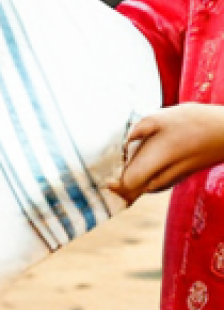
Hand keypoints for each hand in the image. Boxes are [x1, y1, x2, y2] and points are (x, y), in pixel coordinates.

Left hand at [107, 103, 223, 204]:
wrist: (223, 132)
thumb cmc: (191, 122)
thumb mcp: (158, 119)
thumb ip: (136, 132)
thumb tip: (117, 143)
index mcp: (157, 160)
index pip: (129, 183)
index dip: (112, 182)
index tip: (98, 175)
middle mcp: (164, 175)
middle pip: (134, 191)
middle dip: (116, 187)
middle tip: (98, 179)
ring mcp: (173, 178)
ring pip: (144, 189)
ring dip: (127, 185)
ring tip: (109, 175)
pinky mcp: (178, 176)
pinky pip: (154, 184)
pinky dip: (140, 181)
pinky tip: (129, 171)